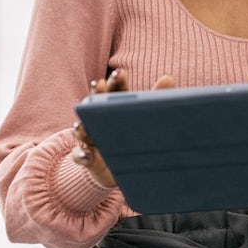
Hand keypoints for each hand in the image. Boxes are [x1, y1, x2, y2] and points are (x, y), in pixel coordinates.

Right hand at [71, 70, 176, 187]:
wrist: (131, 174)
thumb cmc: (138, 140)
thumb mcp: (149, 120)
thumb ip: (159, 99)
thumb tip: (168, 77)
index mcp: (117, 109)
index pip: (114, 91)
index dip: (116, 81)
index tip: (120, 73)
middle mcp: (100, 122)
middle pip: (95, 104)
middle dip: (97, 94)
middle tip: (100, 84)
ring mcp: (92, 140)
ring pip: (82, 130)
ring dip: (81, 125)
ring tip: (83, 123)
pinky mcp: (89, 161)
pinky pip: (80, 156)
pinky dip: (82, 155)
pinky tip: (88, 155)